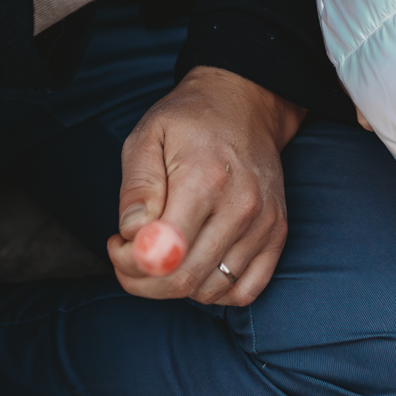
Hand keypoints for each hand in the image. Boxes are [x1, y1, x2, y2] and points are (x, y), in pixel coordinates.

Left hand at [106, 66, 304, 305]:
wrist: (246, 104)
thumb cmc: (190, 121)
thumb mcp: (147, 137)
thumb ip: (137, 188)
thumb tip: (132, 236)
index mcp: (204, 180)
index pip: (164, 257)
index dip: (129, 264)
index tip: (118, 243)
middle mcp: (241, 207)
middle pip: (185, 281)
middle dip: (143, 282)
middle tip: (131, 255)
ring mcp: (264, 223)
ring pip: (212, 291)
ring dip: (177, 285)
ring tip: (164, 252)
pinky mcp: (277, 233)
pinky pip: (247, 290)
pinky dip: (216, 291)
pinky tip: (197, 264)